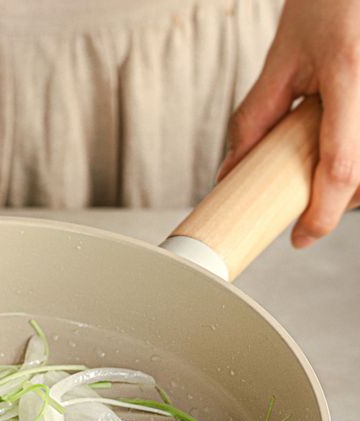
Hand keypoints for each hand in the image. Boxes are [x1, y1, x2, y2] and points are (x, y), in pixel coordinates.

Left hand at [217, 0, 359, 247]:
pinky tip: (345, 156)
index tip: (300, 238)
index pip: (340, 169)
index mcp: (349, 76)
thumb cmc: (329, 3)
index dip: (321, 216)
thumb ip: (254, 118)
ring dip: (354, 184)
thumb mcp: (282, 57)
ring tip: (325, 170)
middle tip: (307, 205)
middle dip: (336, 203)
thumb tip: (230, 174)